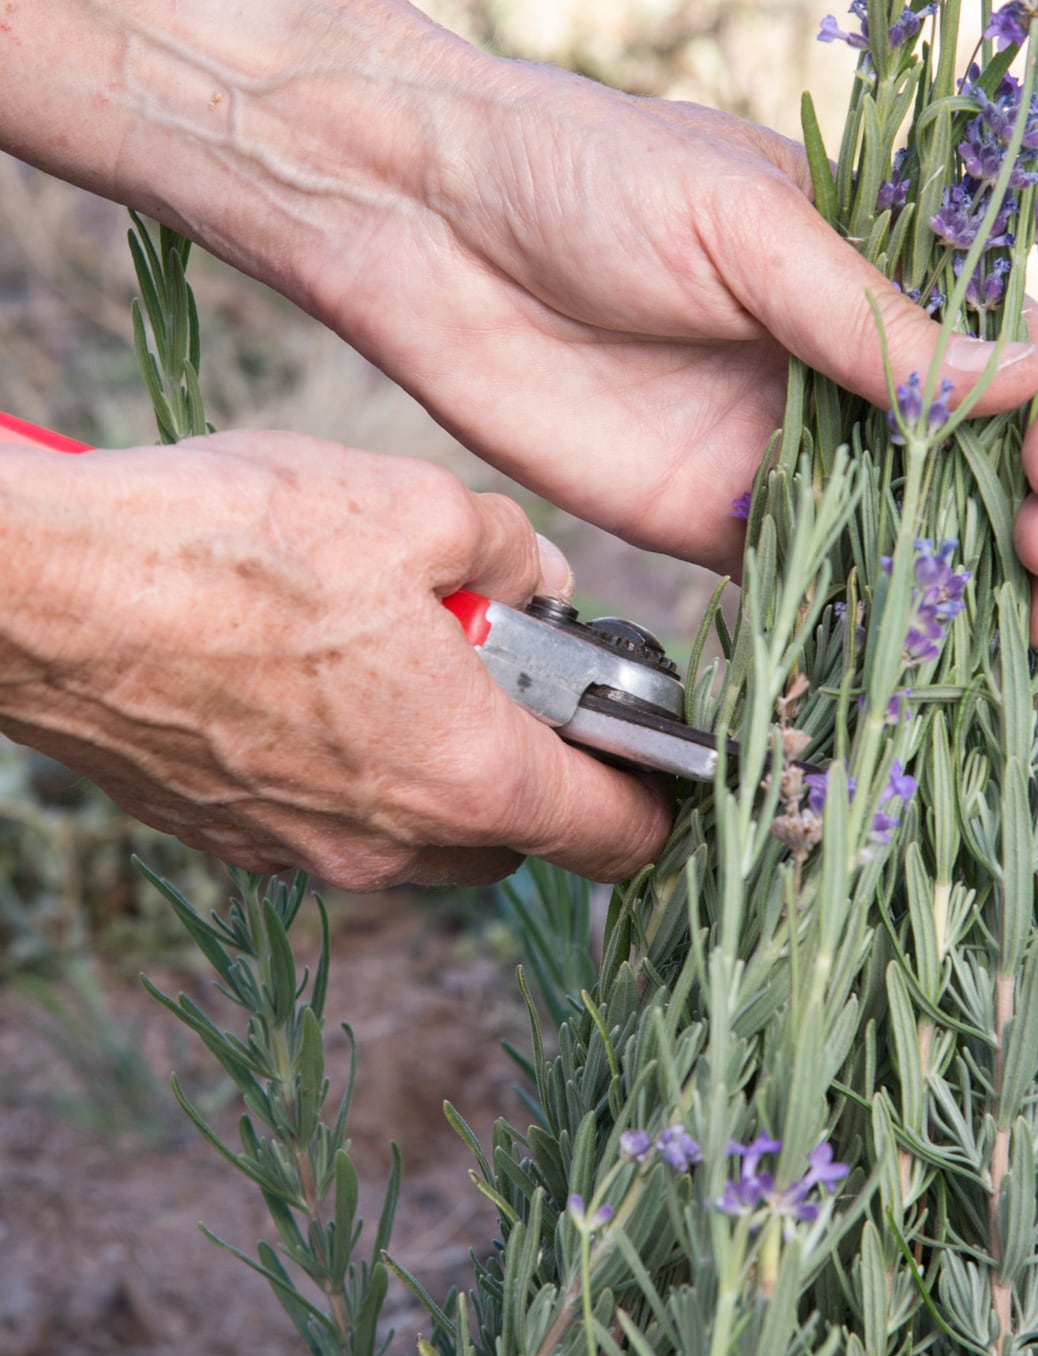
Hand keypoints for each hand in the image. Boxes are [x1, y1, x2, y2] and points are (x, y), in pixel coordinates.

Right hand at [0, 434, 670, 887]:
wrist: (47, 595)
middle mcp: (388, 844)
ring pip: (416, 828)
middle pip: (512, 833)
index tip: (658, 756)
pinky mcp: (226, 834)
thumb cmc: (228, 546)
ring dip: (432, 756)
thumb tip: (533, 576)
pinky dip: (348, 759)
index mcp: (463, 774)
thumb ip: (508, 551)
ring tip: (389, 646)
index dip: (655, 798)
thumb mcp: (414, 504)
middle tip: (501, 659)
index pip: (613, 835)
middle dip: (528, 757)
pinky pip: (328, 813)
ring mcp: (299, 851)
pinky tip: (309, 667)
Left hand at [308, 63, 1037, 641]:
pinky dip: (873, 630)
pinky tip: (919, 668)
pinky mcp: (715, 520)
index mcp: (882, 271)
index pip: (1023, 346)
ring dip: (988, 588)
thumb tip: (1021, 380)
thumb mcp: (742, 221)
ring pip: (921, 533)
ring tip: (1034, 633)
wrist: (425, 225)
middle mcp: (852, 370)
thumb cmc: (586, 173)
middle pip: (992, 458)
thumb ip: (866, 317)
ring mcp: (790, 451)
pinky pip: (816, 585)